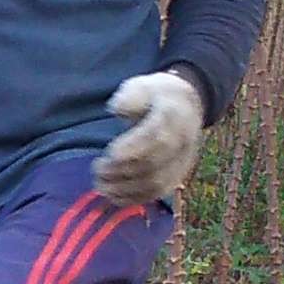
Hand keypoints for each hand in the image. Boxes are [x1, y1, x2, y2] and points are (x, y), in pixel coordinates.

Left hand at [92, 71, 202, 205]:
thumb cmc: (156, 96)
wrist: (186, 107)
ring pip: (155, 184)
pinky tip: (112, 195)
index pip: (157, 138)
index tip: (110, 153)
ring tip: (100, 184)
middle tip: (97, 169)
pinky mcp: (177, 177)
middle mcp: (183, 142)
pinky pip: (156, 194)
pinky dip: (133, 198)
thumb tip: (117, 108)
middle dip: (122, 170)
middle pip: (154, 164)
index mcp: (175, 117)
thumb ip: (132, 95)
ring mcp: (182, 162)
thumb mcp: (144, 85)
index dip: (133, 148)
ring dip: (124, 188)